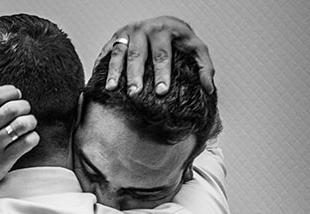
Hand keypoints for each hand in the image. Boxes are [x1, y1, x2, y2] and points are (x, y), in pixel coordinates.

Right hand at [0, 70, 38, 203]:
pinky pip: (26, 143)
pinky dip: (33, 137)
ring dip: (30, 120)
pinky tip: (29, 137)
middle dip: (23, 105)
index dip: (10, 91)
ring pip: (21, 125)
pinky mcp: (3, 161)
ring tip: (28, 122)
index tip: (15, 94)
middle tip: (24, 108)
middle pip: (11, 108)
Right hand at [97, 16, 214, 95]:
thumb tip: (208, 88)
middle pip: (138, 55)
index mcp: (165, 29)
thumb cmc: (178, 40)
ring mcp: (127, 32)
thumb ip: (204, 67)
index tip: (161, 91)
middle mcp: (144, 29)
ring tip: (113, 89)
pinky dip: (102, 66)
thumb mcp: (195, 49)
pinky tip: (101, 81)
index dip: (162, 73)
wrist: (161, 23)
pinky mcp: (115, 38)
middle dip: (136, 75)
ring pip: (120, 54)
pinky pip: (107, 52)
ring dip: (115, 73)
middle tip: (136, 94)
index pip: (163, 54)